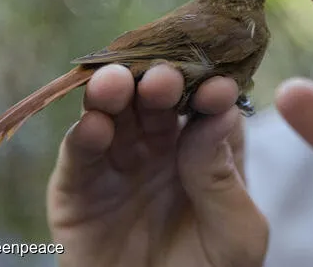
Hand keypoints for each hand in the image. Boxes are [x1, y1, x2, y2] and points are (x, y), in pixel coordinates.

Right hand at [46, 63, 267, 266]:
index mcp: (204, 148)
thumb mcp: (235, 233)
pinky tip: (94, 125)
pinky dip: (83, 134)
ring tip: (117, 83)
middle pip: (155, 98)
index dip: (209, 89)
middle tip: (162, 80)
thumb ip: (223, 178)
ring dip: (113, 92)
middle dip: (158, 81)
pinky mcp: (77, 185)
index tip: (216, 88)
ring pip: (113, 113)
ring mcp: (117, 161)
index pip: (206, 104)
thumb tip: (219, 115)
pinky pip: (78, 152)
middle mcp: (159, 145)